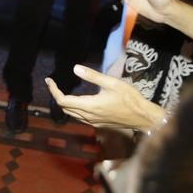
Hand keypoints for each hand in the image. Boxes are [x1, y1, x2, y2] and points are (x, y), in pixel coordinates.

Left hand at [45, 64, 164, 130]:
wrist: (144, 117)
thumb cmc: (130, 99)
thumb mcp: (112, 83)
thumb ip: (93, 76)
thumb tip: (75, 68)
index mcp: (90, 106)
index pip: (63, 100)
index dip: (54, 91)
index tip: (49, 81)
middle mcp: (88, 116)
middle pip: (65, 108)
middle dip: (57, 96)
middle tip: (54, 84)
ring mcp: (93, 122)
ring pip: (72, 114)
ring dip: (65, 104)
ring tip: (62, 91)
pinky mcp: (99, 125)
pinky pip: (80, 118)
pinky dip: (74, 109)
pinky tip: (78, 102)